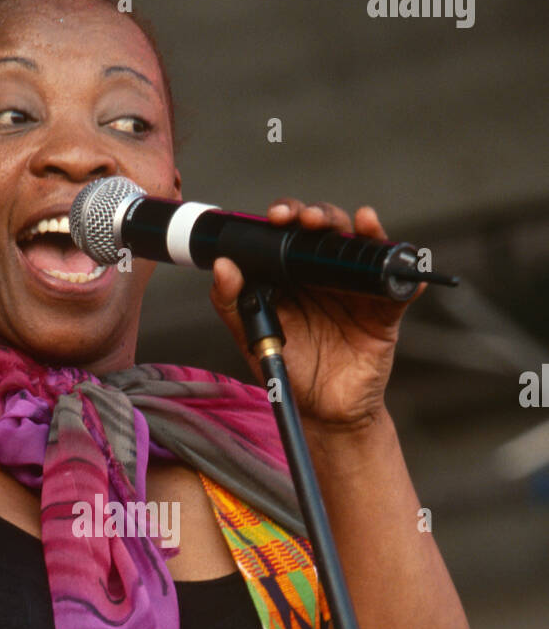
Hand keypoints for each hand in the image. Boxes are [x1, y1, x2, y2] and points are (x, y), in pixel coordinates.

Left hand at [208, 200, 425, 429]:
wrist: (322, 413)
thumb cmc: (289, 372)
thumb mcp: (253, 337)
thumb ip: (232, 302)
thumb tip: (223, 265)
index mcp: (293, 275)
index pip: (291, 232)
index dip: (286, 215)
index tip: (276, 217)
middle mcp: (326, 275)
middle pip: (329, 230)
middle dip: (320, 215)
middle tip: (307, 220)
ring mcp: (357, 290)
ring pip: (363, 248)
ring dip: (362, 230)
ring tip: (357, 222)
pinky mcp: (384, 312)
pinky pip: (399, 289)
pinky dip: (407, 275)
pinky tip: (403, 264)